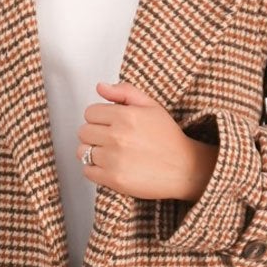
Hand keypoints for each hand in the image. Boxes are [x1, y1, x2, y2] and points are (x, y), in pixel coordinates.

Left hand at [78, 81, 218, 203]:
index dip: (99, 118)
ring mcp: (113, 159)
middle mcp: (117, 136)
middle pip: (83, 132)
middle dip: (95, 134)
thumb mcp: (151, 106)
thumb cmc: (168, 138)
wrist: (184, 168)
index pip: (90, 113)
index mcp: (125, 116)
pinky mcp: (113, 179)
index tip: (110, 124)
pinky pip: (87, 171)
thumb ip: (124, 92)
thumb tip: (100, 87)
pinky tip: (110, 166)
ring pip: (82, 151)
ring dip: (93, 152)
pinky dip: (95, 169)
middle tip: (111, 140)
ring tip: (111, 154)